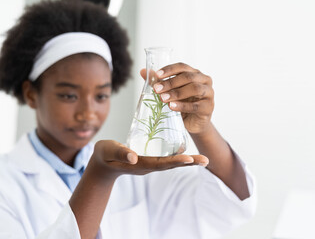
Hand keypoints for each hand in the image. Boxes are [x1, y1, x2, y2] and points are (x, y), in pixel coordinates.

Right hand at [89, 140, 208, 178]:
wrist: (104, 164)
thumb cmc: (105, 155)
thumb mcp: (108, 151)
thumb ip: (119, 152)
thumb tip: (134, 157)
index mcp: (139, 164)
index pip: (160, 163)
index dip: (175, 161)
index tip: (189, 158)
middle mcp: (148, 166)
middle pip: (170, 165)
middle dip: (188, 162)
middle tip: (206, 160)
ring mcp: (150, 165)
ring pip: (171, 163)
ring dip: (188, 161)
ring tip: (204, 160)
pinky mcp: (151, 161)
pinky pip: (167, 160)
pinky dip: (179, 158)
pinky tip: (189, 156)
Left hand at [140, 63, 213, 133]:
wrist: (193, 123)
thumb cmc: (183, 104)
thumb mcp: (171, 92)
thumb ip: (159, 82)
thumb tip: (142, 71)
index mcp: (195, 73)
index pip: (182, 67)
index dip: (169, 70)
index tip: (157, 75)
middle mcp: (204, 80)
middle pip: (188, 77)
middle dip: (170, 82)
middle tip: (156, 89)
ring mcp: (209, 93)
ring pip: (194, 89)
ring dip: (177, 93)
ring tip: (163, 98)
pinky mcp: (209, 107)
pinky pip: (196, 106)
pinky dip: (182, 106)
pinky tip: (171, 107)